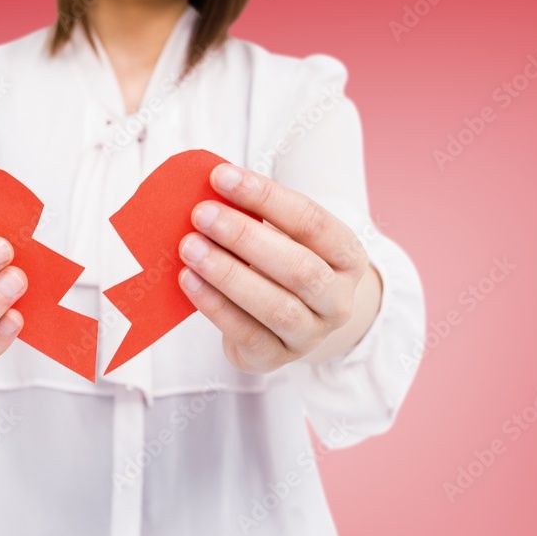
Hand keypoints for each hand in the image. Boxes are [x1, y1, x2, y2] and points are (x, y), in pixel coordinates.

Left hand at [178, 164, 381, 372]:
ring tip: (190, 248)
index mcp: (348, 257)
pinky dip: (215, 305)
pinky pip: (247, 333)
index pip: (312, 221)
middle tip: (201, 214)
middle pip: (299, 267)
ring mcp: (311, 334)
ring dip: (228, 274)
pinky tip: (188, 280)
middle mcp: (338, 300)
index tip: (221, 177)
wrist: (288, 325)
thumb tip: (210, 189)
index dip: (266, 197)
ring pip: (276, 306)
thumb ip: (255, 216)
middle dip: (245, 237)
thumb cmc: (279, 265)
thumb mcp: (282, 237)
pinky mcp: (277, 358)